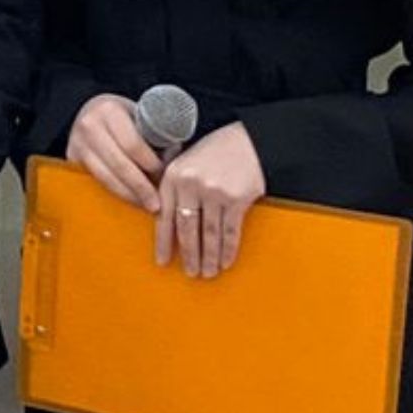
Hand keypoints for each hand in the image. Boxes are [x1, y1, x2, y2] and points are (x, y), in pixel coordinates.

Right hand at [68, 93, 162, 212]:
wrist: (92, 111)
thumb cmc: (123, 116)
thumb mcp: (140, 116)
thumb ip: (156, 135)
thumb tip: (172, 164)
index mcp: (109, 111)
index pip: (133, 145)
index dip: (150, 164)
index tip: (164, 176)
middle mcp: (89, 126)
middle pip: (119, 165)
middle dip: (141, 187)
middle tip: (157, 204)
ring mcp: (77, 144)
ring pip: (106, 177)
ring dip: (128, 194)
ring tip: (146, 205)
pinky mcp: (71, 160)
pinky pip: (96, 182)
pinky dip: (115, 193)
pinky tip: (129, 200)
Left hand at [157, 123, 264, 277]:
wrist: (249, 139)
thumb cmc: (215, 151)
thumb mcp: (185, 161)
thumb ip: (174, 187)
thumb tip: (163, 219)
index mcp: (173, 176)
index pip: (164, 217)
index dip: (163, 243)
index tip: (162, 261)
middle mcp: (191, 184)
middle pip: (187, 229)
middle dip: (189, 255)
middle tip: (190, 273)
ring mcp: (214, 192)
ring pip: (209, 234)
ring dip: (208, 257)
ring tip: (207, 272)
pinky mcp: (237, 198)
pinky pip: (230, 231)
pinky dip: (228, 250)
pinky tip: (225, 261)